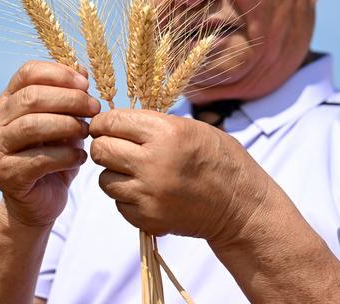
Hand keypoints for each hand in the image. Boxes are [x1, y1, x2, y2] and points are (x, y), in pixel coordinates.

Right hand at [0, 61, 100, 227]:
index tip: (85, 84)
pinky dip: (66, 155)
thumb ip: (71, 97)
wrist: (39, 202)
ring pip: (32, 126)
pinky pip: (38, 159)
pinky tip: (81, 157)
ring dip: (67, 125)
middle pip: (31, 98)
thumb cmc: (54, 155)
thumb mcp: (66, 122)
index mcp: (9, 101)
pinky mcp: (6, 175)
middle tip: (94, 108)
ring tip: (87, 131)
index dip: (58, 73)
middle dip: (69, 99)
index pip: (27, 72)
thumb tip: (82, 69)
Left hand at [88, 109, 269, 241]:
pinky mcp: (148, 218)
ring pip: (104, 179)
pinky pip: (119, 202)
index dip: (102, 122)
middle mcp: (154, 162)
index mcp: (166, 132)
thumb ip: (151, 124)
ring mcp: (149, 193)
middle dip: (103, 146)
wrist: (239, 205)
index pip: (112, 122)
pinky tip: (146, 190)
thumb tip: (113, 123)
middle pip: (101, 150)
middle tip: (114, 147)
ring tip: (134, 171)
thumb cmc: (217, 158)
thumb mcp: (189, 127)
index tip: (103, 126)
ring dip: (114, 173)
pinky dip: (127, 196)